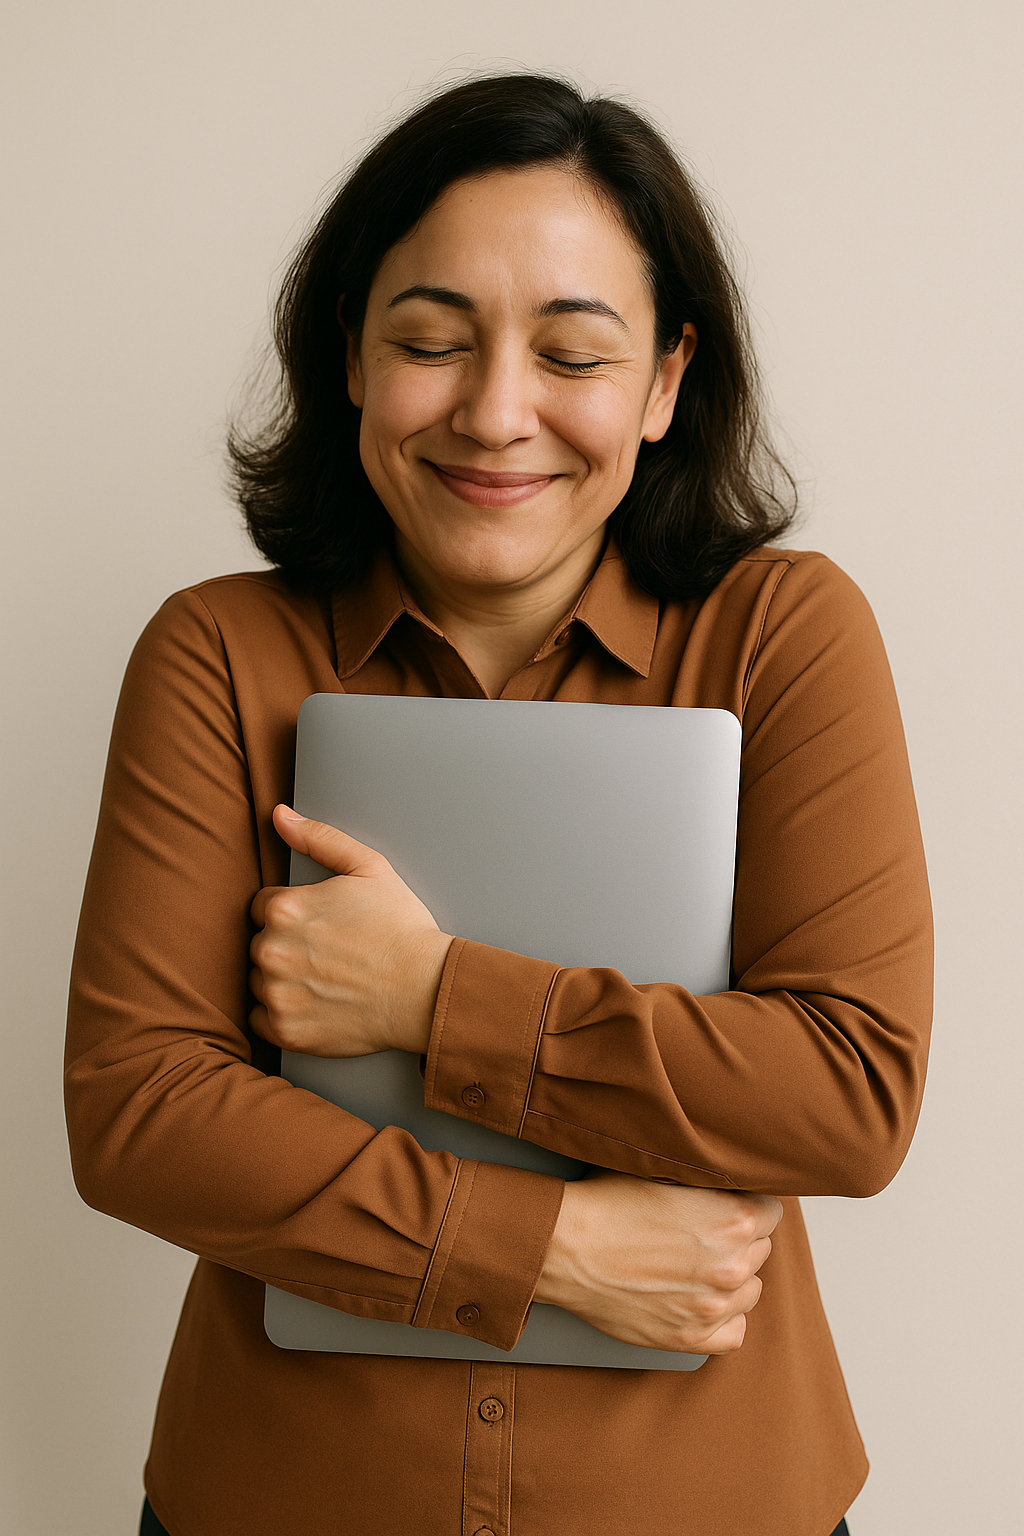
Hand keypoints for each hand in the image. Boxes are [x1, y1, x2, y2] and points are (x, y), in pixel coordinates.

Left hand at [248, 805, 453, 1056]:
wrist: (426, 989)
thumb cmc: (402, 929)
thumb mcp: (369, 867)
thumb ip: (319, 838)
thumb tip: (280, 816)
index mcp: (284, 908)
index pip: (263, 907)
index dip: (294, 914)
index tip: (321, 926)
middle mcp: (271, 950)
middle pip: (259, 944)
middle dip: (287, 946)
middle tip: (329, 953)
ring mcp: (276, 994)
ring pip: (259, 981)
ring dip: (282, 979)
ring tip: (326, 978)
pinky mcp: (285, 1031)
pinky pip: (260, 1020)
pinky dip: (282, 1014)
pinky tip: (316, 1003)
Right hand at [533, 1170, 782, 1353]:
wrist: (565, 1248)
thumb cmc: (607, 1204)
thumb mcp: (666, 1173)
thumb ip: (710, 1185)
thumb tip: (732, 1187)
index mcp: (733, 1218)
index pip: (771, 1212)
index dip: (747, 1205)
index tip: (727, 1207)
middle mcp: (732, 1265)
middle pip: (760, 1250)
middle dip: (738, 1240)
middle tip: (700, 1233)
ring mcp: (713, 1306)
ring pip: (750, 1290)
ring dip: (730, 1278)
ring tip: (694, 1265)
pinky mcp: (691, 1338)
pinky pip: (734, 1332)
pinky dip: (722, 1317)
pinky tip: (698, 1299)